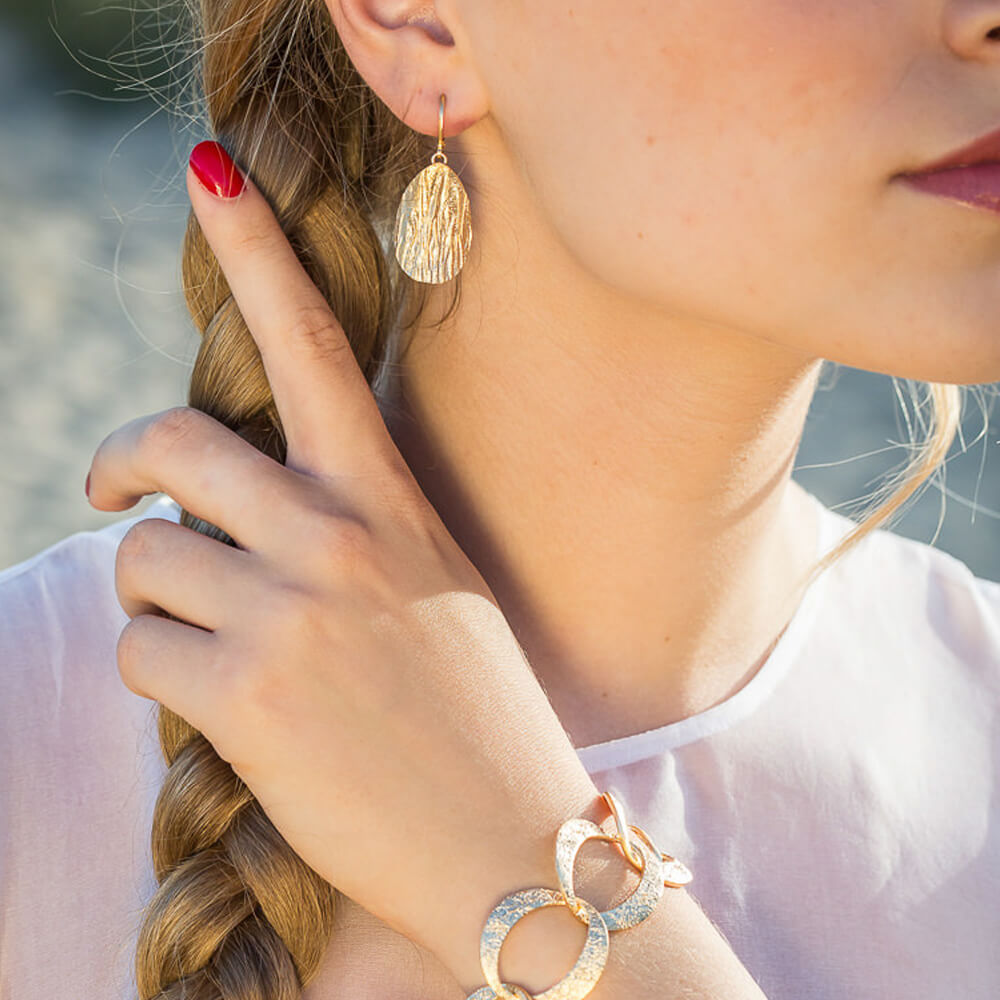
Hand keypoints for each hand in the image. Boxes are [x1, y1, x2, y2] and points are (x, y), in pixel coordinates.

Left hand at [85, 143, 599, 990]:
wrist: (515, 844)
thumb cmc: (479, 715)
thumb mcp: (432, 588)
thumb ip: (348, 531)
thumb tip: (241, 506)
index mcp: (392, 501)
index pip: (314, 342)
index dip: (257, 248)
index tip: (210, 173)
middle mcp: (339, 534)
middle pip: (175, 441)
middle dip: (121, 461)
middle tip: (111, 487)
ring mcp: (292, 611)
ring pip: (142, 554)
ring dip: (152, 596)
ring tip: (202, 640)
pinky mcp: (248, 695)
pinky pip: (142, 651)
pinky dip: (159, 674)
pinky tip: (221, 707)